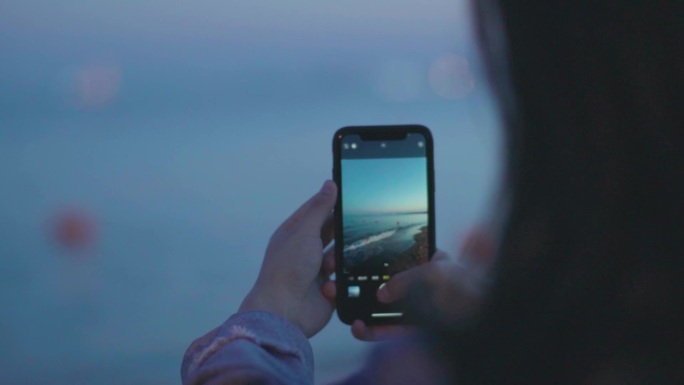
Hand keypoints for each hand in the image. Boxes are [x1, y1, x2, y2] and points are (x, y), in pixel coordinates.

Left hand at [239, 180, 336, 337]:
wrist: (284, 311)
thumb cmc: (286, 269)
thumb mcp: (304, 230)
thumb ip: (320, 208)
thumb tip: (329, 184)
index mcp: (293, 233)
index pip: (315, 210)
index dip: (330, 202)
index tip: (348, 193)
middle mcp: (303, 250)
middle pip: (330, 234)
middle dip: (339, 235)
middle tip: (351, 231)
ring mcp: (314, 271)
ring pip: (339, 257)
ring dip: (338, 260)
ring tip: (329, 267)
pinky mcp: (326, 290)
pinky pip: (343, 280)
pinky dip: (339, 281)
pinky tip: (329, 285)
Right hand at [323, 228, 493, 340]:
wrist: (483, 320)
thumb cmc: (469, 292)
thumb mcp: (434, 273)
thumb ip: (404, 278)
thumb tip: (383, 292)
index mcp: (431, 264)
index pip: (398, 255)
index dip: (375, 254)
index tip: (352, 254)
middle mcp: (422, 286)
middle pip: (383, 282)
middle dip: (358, 282)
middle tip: (337, 280)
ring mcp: (415, 309)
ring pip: (380, 307)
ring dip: (358, 306)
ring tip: (339, 300)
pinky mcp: (413, 332)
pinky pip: (386, 331)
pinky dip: (370, 330)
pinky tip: (359, 326)